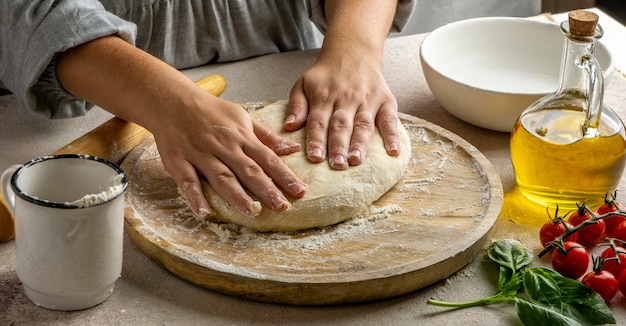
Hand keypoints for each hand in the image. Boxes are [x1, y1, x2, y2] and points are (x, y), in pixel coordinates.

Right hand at [56, 36, 306, 217]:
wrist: (172, 100)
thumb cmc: (211, 111)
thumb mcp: (242, 118)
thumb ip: (266, 136)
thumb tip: (293, 148)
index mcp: (241, 136)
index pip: (267, 158)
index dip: (284, 175)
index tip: (300, 191)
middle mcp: (223, 146)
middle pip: (248, 170)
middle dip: (266, 189)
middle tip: (283, 207)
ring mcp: (200, 154)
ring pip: (221, 176)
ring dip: (236, 195)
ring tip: (252, 211)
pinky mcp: (179, 161)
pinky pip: (188, 181)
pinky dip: (195, 197)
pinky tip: (205, 213)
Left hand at [283, 0, 400, 169]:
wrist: (353, 51)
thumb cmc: (326, 75)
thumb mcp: (303, 84)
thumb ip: (296, 106)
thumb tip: (288, 126)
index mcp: (324, 96)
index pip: (318, 121)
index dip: (316, 139)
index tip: (314, 157)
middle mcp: (346, 98)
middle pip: (342, 125)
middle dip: (339, 146)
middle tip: (337, 164)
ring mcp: (367, 100)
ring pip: (363, 124)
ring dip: (361, 143)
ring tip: (356, 160)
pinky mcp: (386, 100)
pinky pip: (390, 119)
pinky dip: (393, 136)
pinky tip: (393, 152)